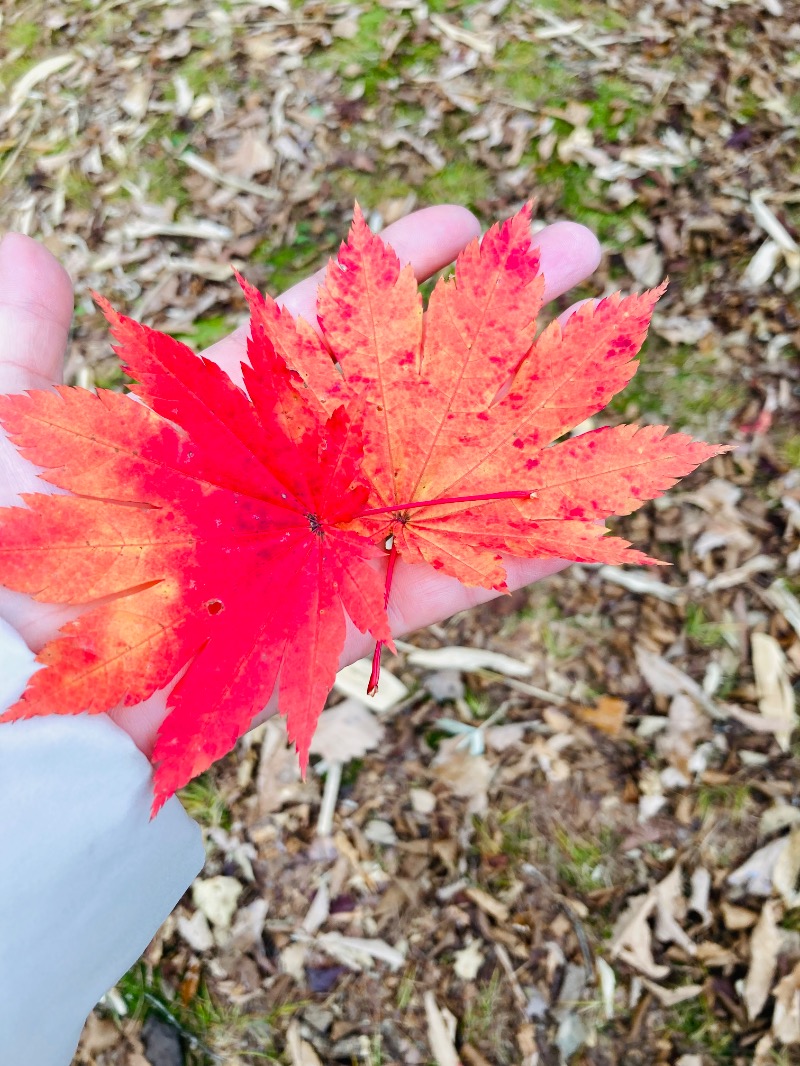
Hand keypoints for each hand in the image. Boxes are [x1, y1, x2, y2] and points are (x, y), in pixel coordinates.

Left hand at [0, 208, 599, 752]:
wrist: (22, 695)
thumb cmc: (3, 563)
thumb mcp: (6, 436)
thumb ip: (25, 346)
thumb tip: (30, 249)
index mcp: (221, 424)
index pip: (326, 330)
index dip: (395, 273)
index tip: (464, 222)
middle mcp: (288, 481)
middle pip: (408, 387)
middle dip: (490, 321)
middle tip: (577, 248)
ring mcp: (322, 552)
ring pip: (442, 478)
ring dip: (525, 424)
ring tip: (607, 366)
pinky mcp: (342, 631)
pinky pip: (438, 589)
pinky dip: (512, 559)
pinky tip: (588, 518)